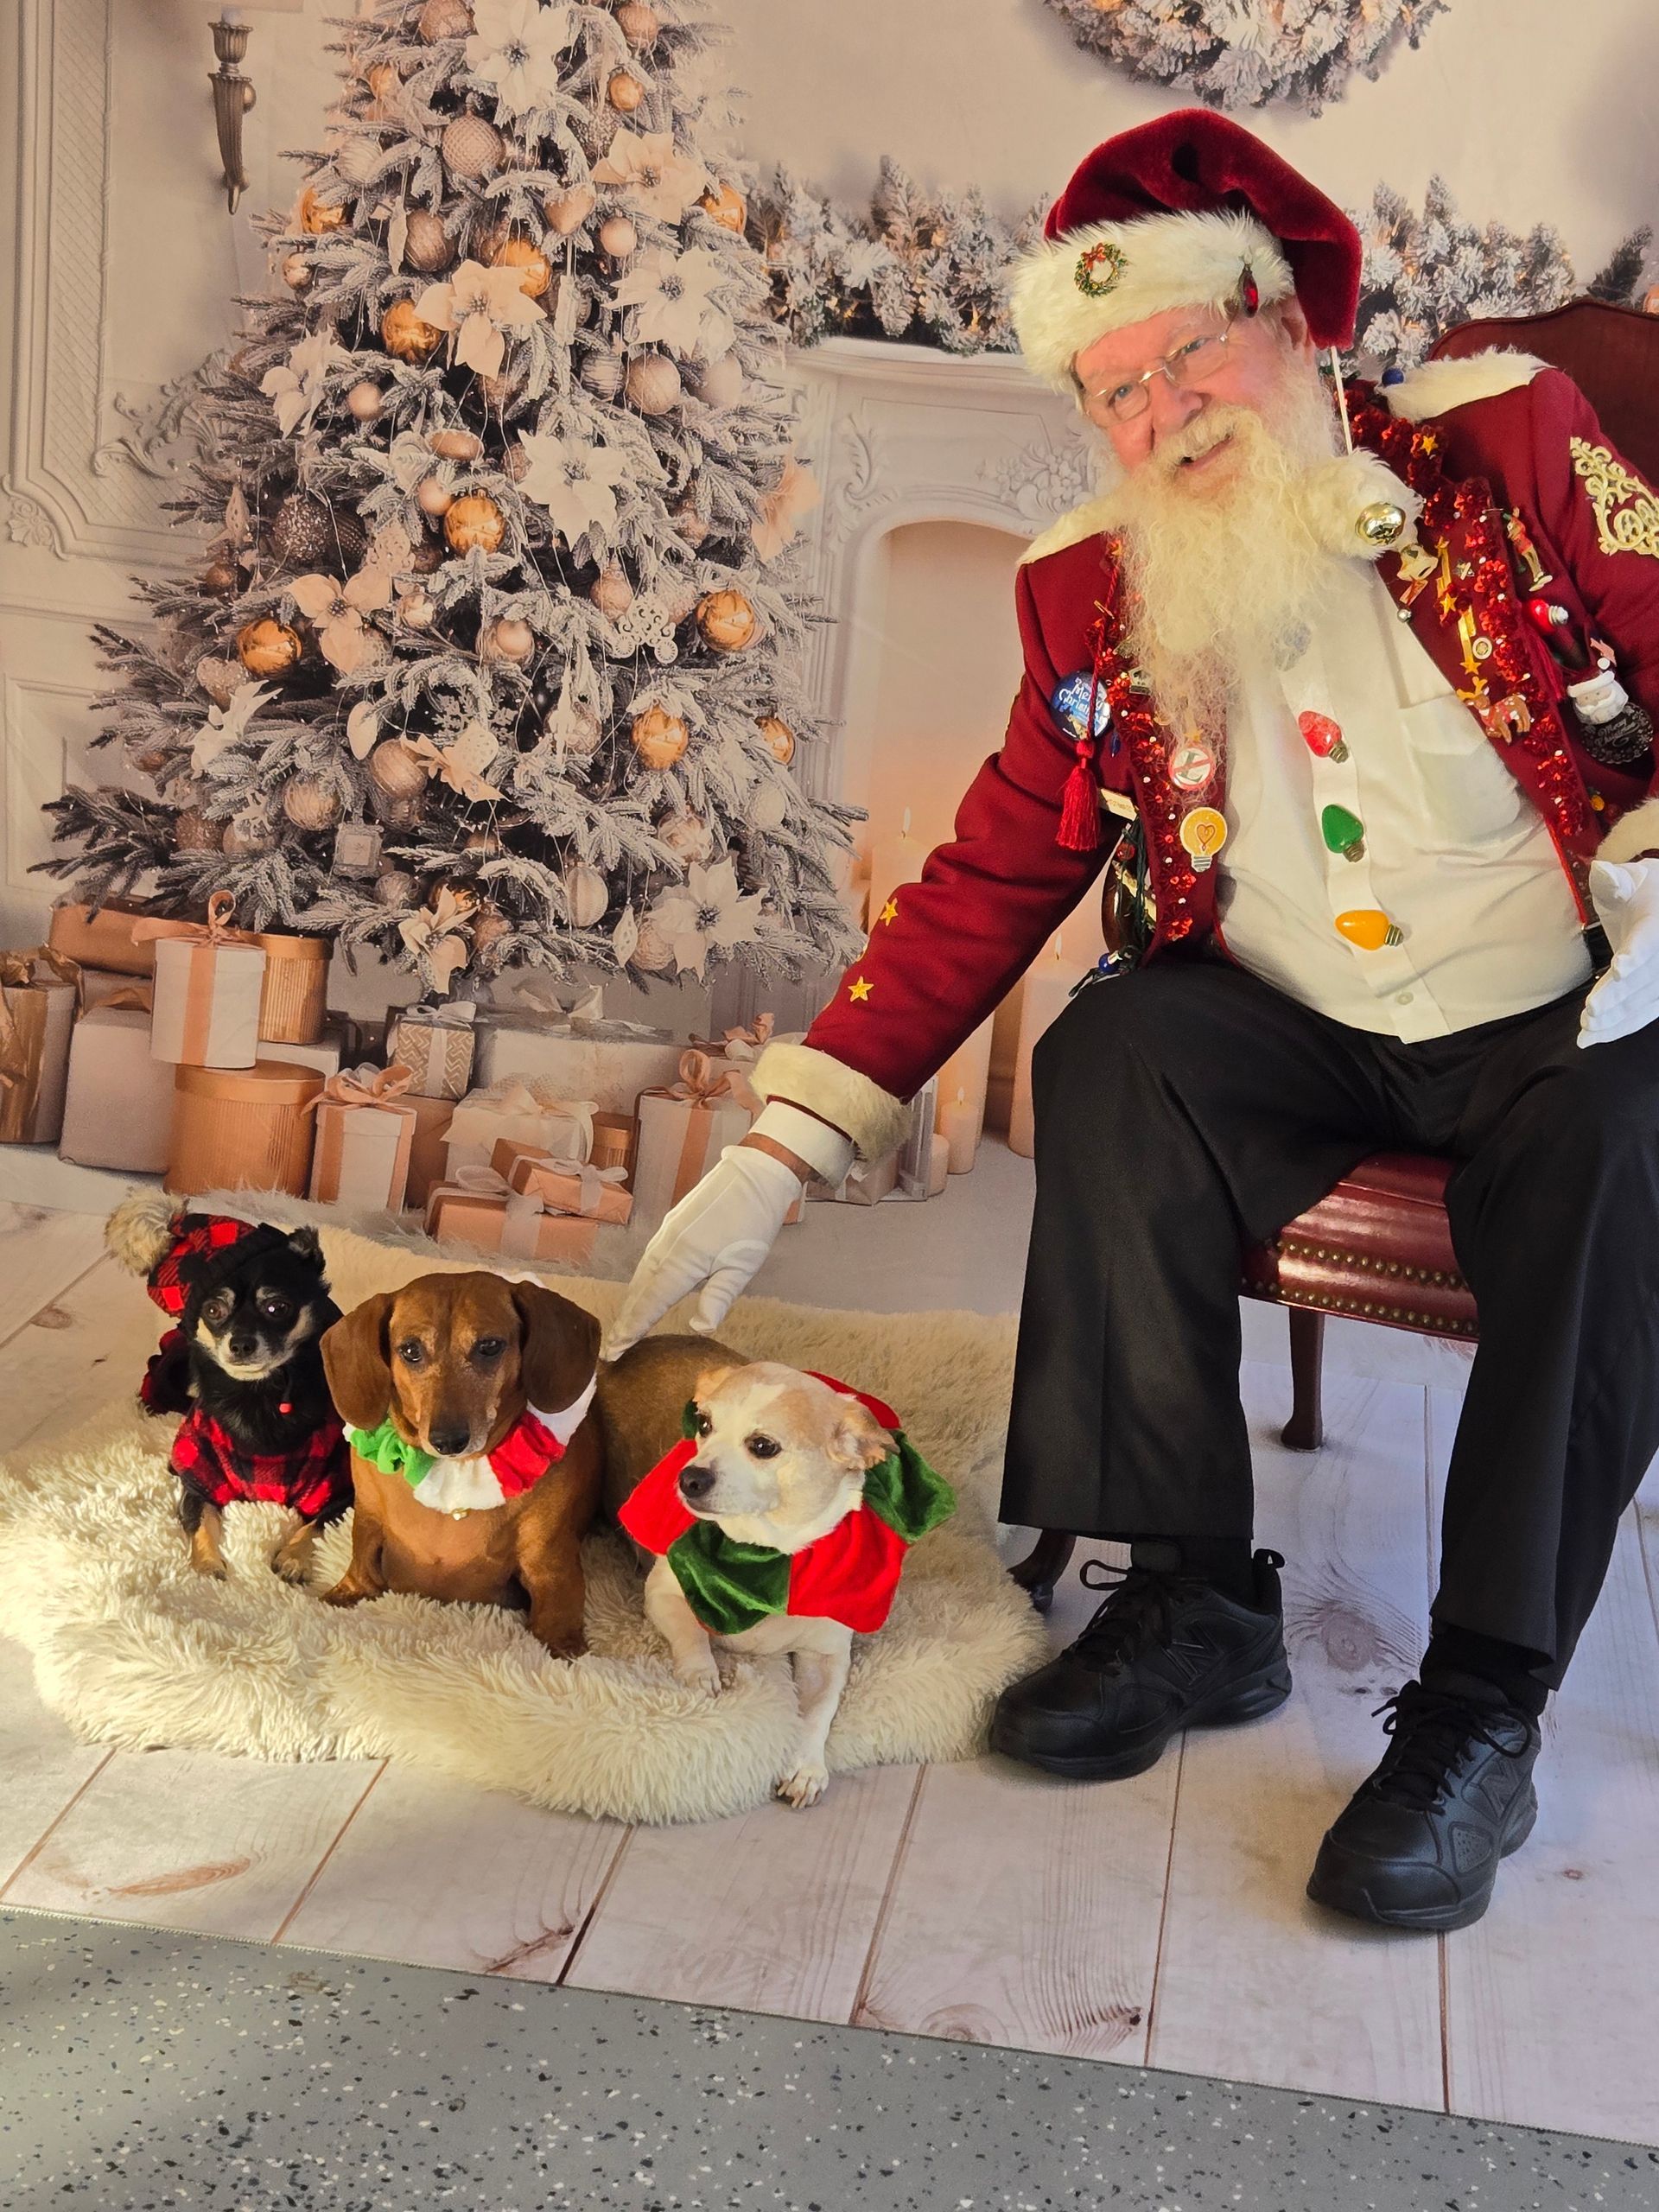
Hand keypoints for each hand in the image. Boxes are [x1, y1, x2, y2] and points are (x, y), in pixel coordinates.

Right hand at [604, 1140, 807, 1358]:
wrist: (754, 1175)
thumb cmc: (754, 1222)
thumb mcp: (742, 1266)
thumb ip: (718, 1298)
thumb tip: (700, 1327)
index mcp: (682, 1260)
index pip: (650, 1303)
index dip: (631, 1329)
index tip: (614, 1351)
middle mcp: (666, 1247)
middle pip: (639, 1291)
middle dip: (625, 1320)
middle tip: (612, 1348)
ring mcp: (666, 1234)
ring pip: (641, 1274)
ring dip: (632, 1301)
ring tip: (625, 1326)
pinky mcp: (670, 1225)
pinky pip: (648, 1259)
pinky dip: (641, 1281)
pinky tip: (644, 1291)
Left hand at [1580, 856, 1658, 1046]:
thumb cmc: (1641, 889)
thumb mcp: (1630, 877)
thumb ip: (1616, 879)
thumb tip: (1603, 872)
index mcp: (1658, 923)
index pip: (1650, 941)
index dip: (1637, 954)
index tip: (1619, 967)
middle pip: (1646, 978)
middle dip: (1619, 996)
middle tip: (1590, 1011)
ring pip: (1644, 1002)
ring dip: (1616, 1018)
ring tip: (1586, 1029)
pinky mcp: (1656, 993)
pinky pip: (1642, 1014)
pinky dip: (1619, 1027)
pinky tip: (1593, 1039)